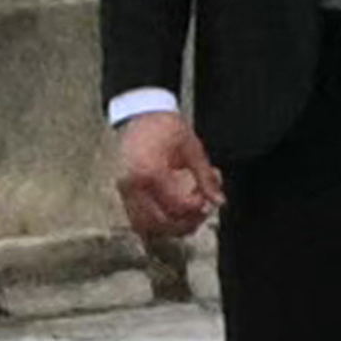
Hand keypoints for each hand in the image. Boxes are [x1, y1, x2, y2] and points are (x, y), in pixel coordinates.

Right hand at [114, 103, 220, 248]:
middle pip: (160, 223)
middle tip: (202, 208)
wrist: (139, 114)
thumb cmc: (164, 126)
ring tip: (189, 212)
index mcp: (149, 172)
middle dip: (186, 221)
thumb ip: (205, 177)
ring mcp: (123, 191)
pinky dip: (156, 224)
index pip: (176, 206)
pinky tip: (173, 213)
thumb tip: (218, 201)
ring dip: (170, 227)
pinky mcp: (122, 193)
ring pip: (145, 227)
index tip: (208, 198)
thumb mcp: (192, 148)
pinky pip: (137, 219)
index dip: (197, 207)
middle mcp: (131, 186)